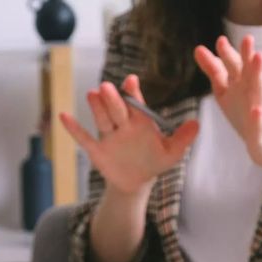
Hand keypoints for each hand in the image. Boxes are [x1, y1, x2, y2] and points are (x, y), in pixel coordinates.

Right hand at [60, 75, 199, 195]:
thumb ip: (183, 138)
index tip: (131, 81)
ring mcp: (108, 136)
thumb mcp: (171, 152)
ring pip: (102, 119)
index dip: (133, 93)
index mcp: (140, 121)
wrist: (137, 180)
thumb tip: (197, 124)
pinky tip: (63, 116)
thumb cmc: (154, 161)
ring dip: (96, 108)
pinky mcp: (97, 150)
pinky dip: (74, 129)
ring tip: (92, 94)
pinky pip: (84, 138)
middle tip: (108, 87)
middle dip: (113, 99)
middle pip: (117, 109)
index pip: (136, 104)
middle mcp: (122, 125)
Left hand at [194, 35, 261, 169]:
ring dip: (259, 75)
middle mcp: (250, 93)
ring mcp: (258, 110)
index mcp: (239, 86)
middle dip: (246, 56)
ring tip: (259, 58)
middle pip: (247, 72)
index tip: (217, 42)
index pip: (230, 68)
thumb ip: (215, 71)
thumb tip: (199, 49)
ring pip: (259, 90)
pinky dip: (258, 118)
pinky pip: (259, 124)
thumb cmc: (246, 115)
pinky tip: (257, 112)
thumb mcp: (226, 91)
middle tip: (247, 38)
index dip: (223, 56)